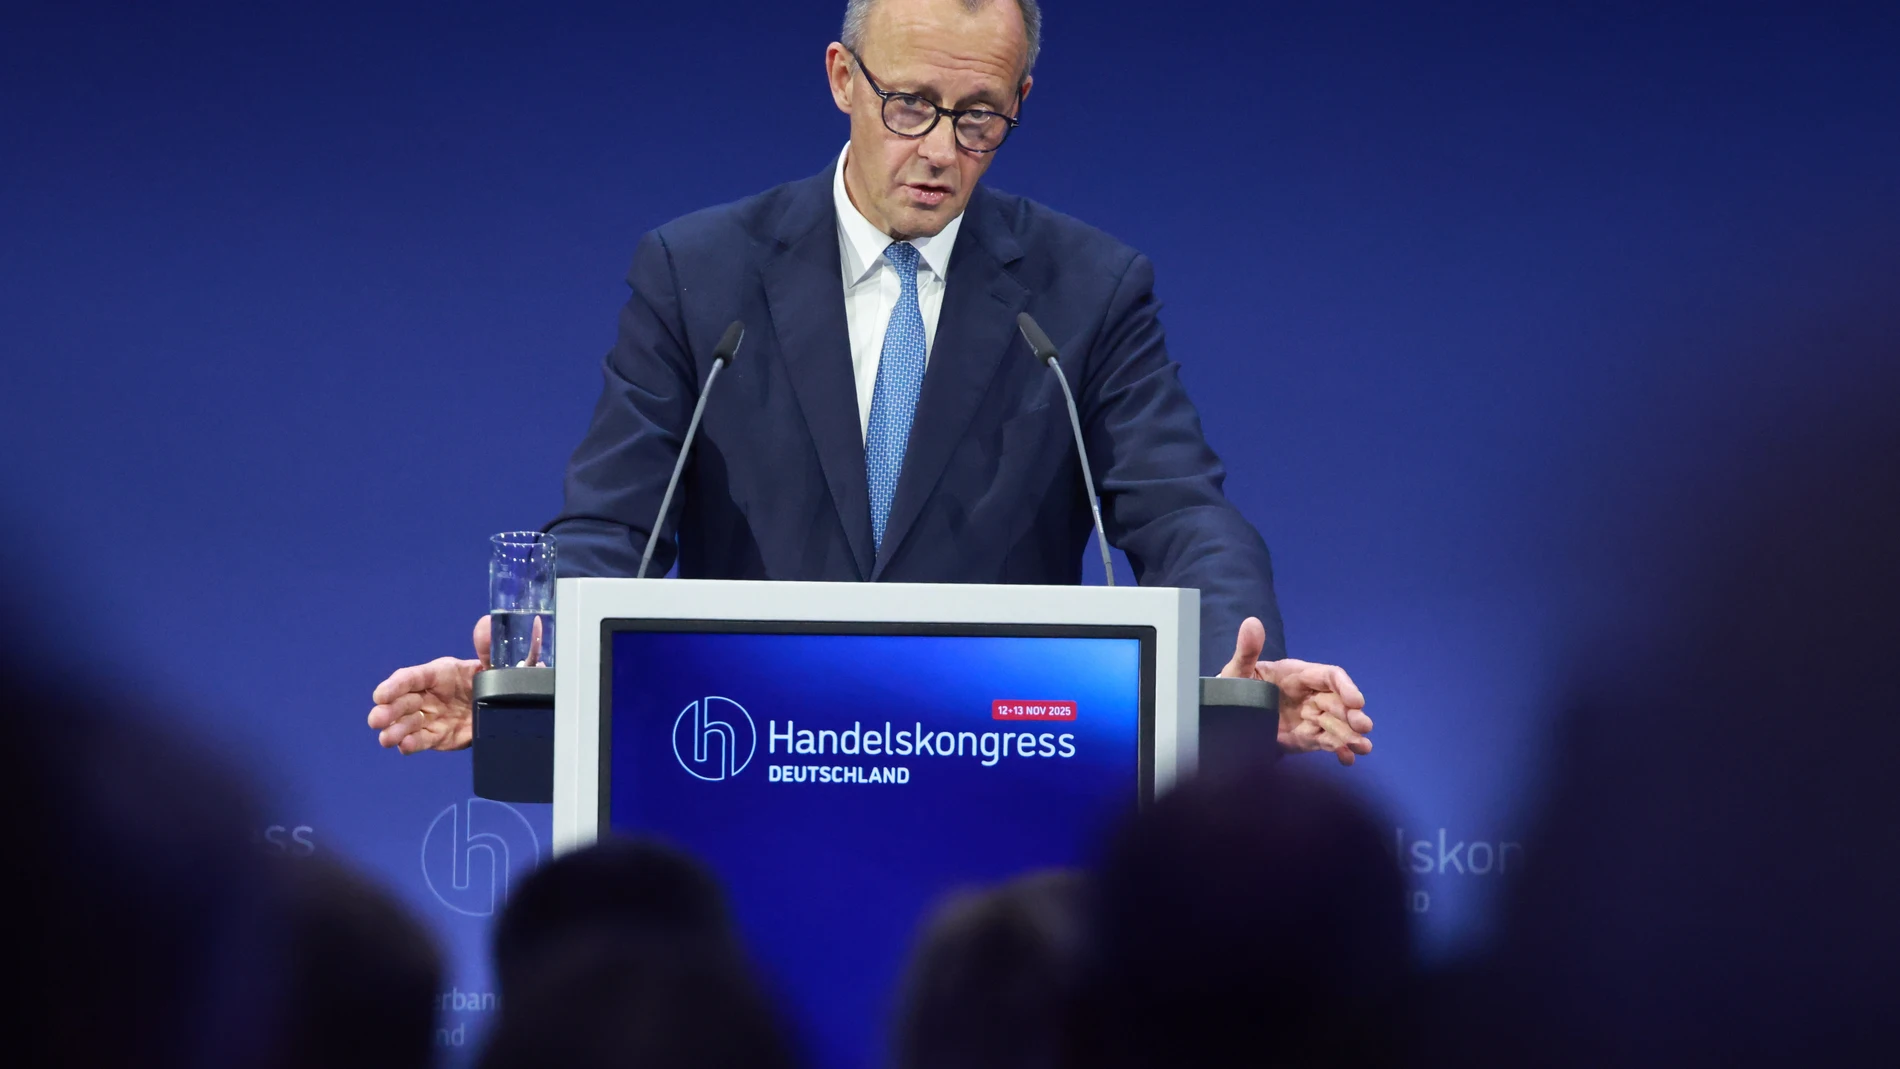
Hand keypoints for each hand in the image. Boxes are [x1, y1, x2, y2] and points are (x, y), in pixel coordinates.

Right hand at [367, 616, 488, 753]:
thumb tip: (485, 624)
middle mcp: (428, 695)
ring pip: (407, 724)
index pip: (412, 677)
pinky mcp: (437, 736)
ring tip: (387, 738)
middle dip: (388, 711)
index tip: (380, 695)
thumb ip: (488, 648)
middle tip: (376, 720)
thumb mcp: (492, 664)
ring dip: (395, 730)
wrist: (500, 706)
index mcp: (438, 674)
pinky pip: (421, 740)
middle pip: (402, 702)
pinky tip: (404, 747)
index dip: (395, 685)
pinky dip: (412, 744)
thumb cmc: (489, 680)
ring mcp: (431, 717)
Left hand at [1220, 616, 1372, 765]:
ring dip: (1352, 735)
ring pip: (1337, 725)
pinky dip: (1339, 750)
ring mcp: (1310, 717)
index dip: (1345, 687)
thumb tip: (1251, 622)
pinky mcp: (1307, 737)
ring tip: (1363, 748)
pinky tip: (1347, 759)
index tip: (1356, 701)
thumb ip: (1247, 650)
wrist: (1227, 716)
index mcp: (1298, 674)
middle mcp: (1310, 695)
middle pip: (1339, 703)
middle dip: (1353, 715)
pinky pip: (1327, 742)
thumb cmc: (1234, 687)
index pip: (1329, 676)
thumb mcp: (1238, 670)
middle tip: (1363, 728)